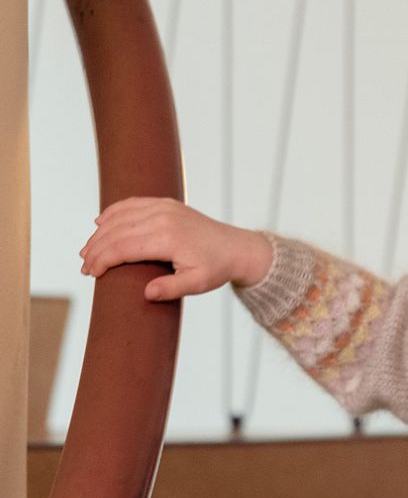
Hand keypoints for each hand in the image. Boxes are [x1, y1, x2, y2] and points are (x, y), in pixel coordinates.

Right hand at [79, 200, 272, 301]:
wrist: (235, 247)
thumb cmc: (215, 269)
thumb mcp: (197, 284)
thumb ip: (171, 289)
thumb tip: (145, 294)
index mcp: (167, 238)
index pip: (123, 247)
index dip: (103, 260)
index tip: (90, 273)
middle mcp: (162, 217)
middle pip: (117, 231)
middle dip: (96, 248)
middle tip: (83, 265)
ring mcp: (163, 207)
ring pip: (121, 216)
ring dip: (100, 232)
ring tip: (87, 250)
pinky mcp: (165, 203)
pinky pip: (132, 204)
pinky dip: (113, 212)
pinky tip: (100, 222)